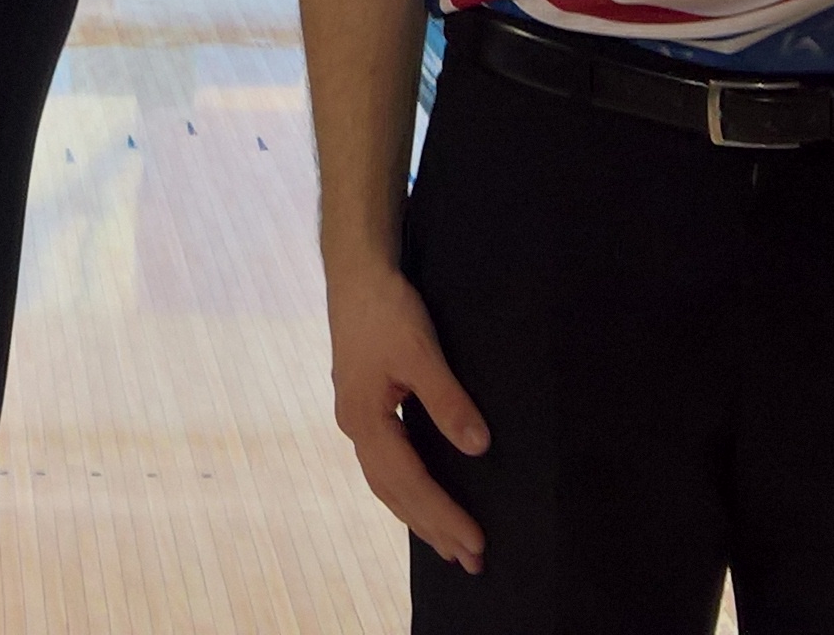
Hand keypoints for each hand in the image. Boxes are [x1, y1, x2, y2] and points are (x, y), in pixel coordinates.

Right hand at [326, 255, 488, 573]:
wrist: (355, 272)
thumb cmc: (386, 309)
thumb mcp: (422, 351)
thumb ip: (448, 401)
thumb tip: (477, 448)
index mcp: (365, 420)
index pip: (410, 482)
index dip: (444, 515)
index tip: (476, 542)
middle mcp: (355, 428)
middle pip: (395, 493)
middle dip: (434, 528)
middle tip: (471, 562)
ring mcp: (356, 419)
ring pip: (387, 483)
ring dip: (419, 516)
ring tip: (449, 545)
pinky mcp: (365, 407)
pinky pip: (386, 465)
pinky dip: (406, 491)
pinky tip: (421, 498)